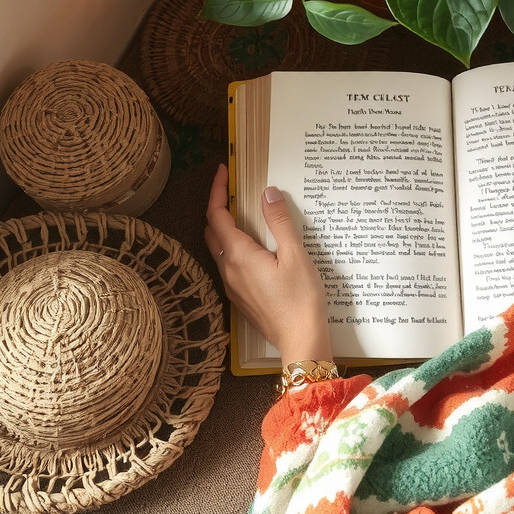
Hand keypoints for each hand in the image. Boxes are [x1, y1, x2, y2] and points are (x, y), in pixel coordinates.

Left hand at [204, 163, 331, 363]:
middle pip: (212, 230)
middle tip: (232, 187)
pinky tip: (251, 243)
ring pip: (218, 247)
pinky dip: (232, 244)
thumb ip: (279, 222)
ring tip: (242, 210)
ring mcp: (232, 285)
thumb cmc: (301, 299)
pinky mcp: (240, 296)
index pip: (217, 215)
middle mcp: (228, 269)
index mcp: (239, 255)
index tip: (224, 171)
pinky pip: (227, 262)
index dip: (218, 190)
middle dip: (217, 205)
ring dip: (223, 225)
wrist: (300, 341)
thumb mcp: (296, 255)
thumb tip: (267, 193)